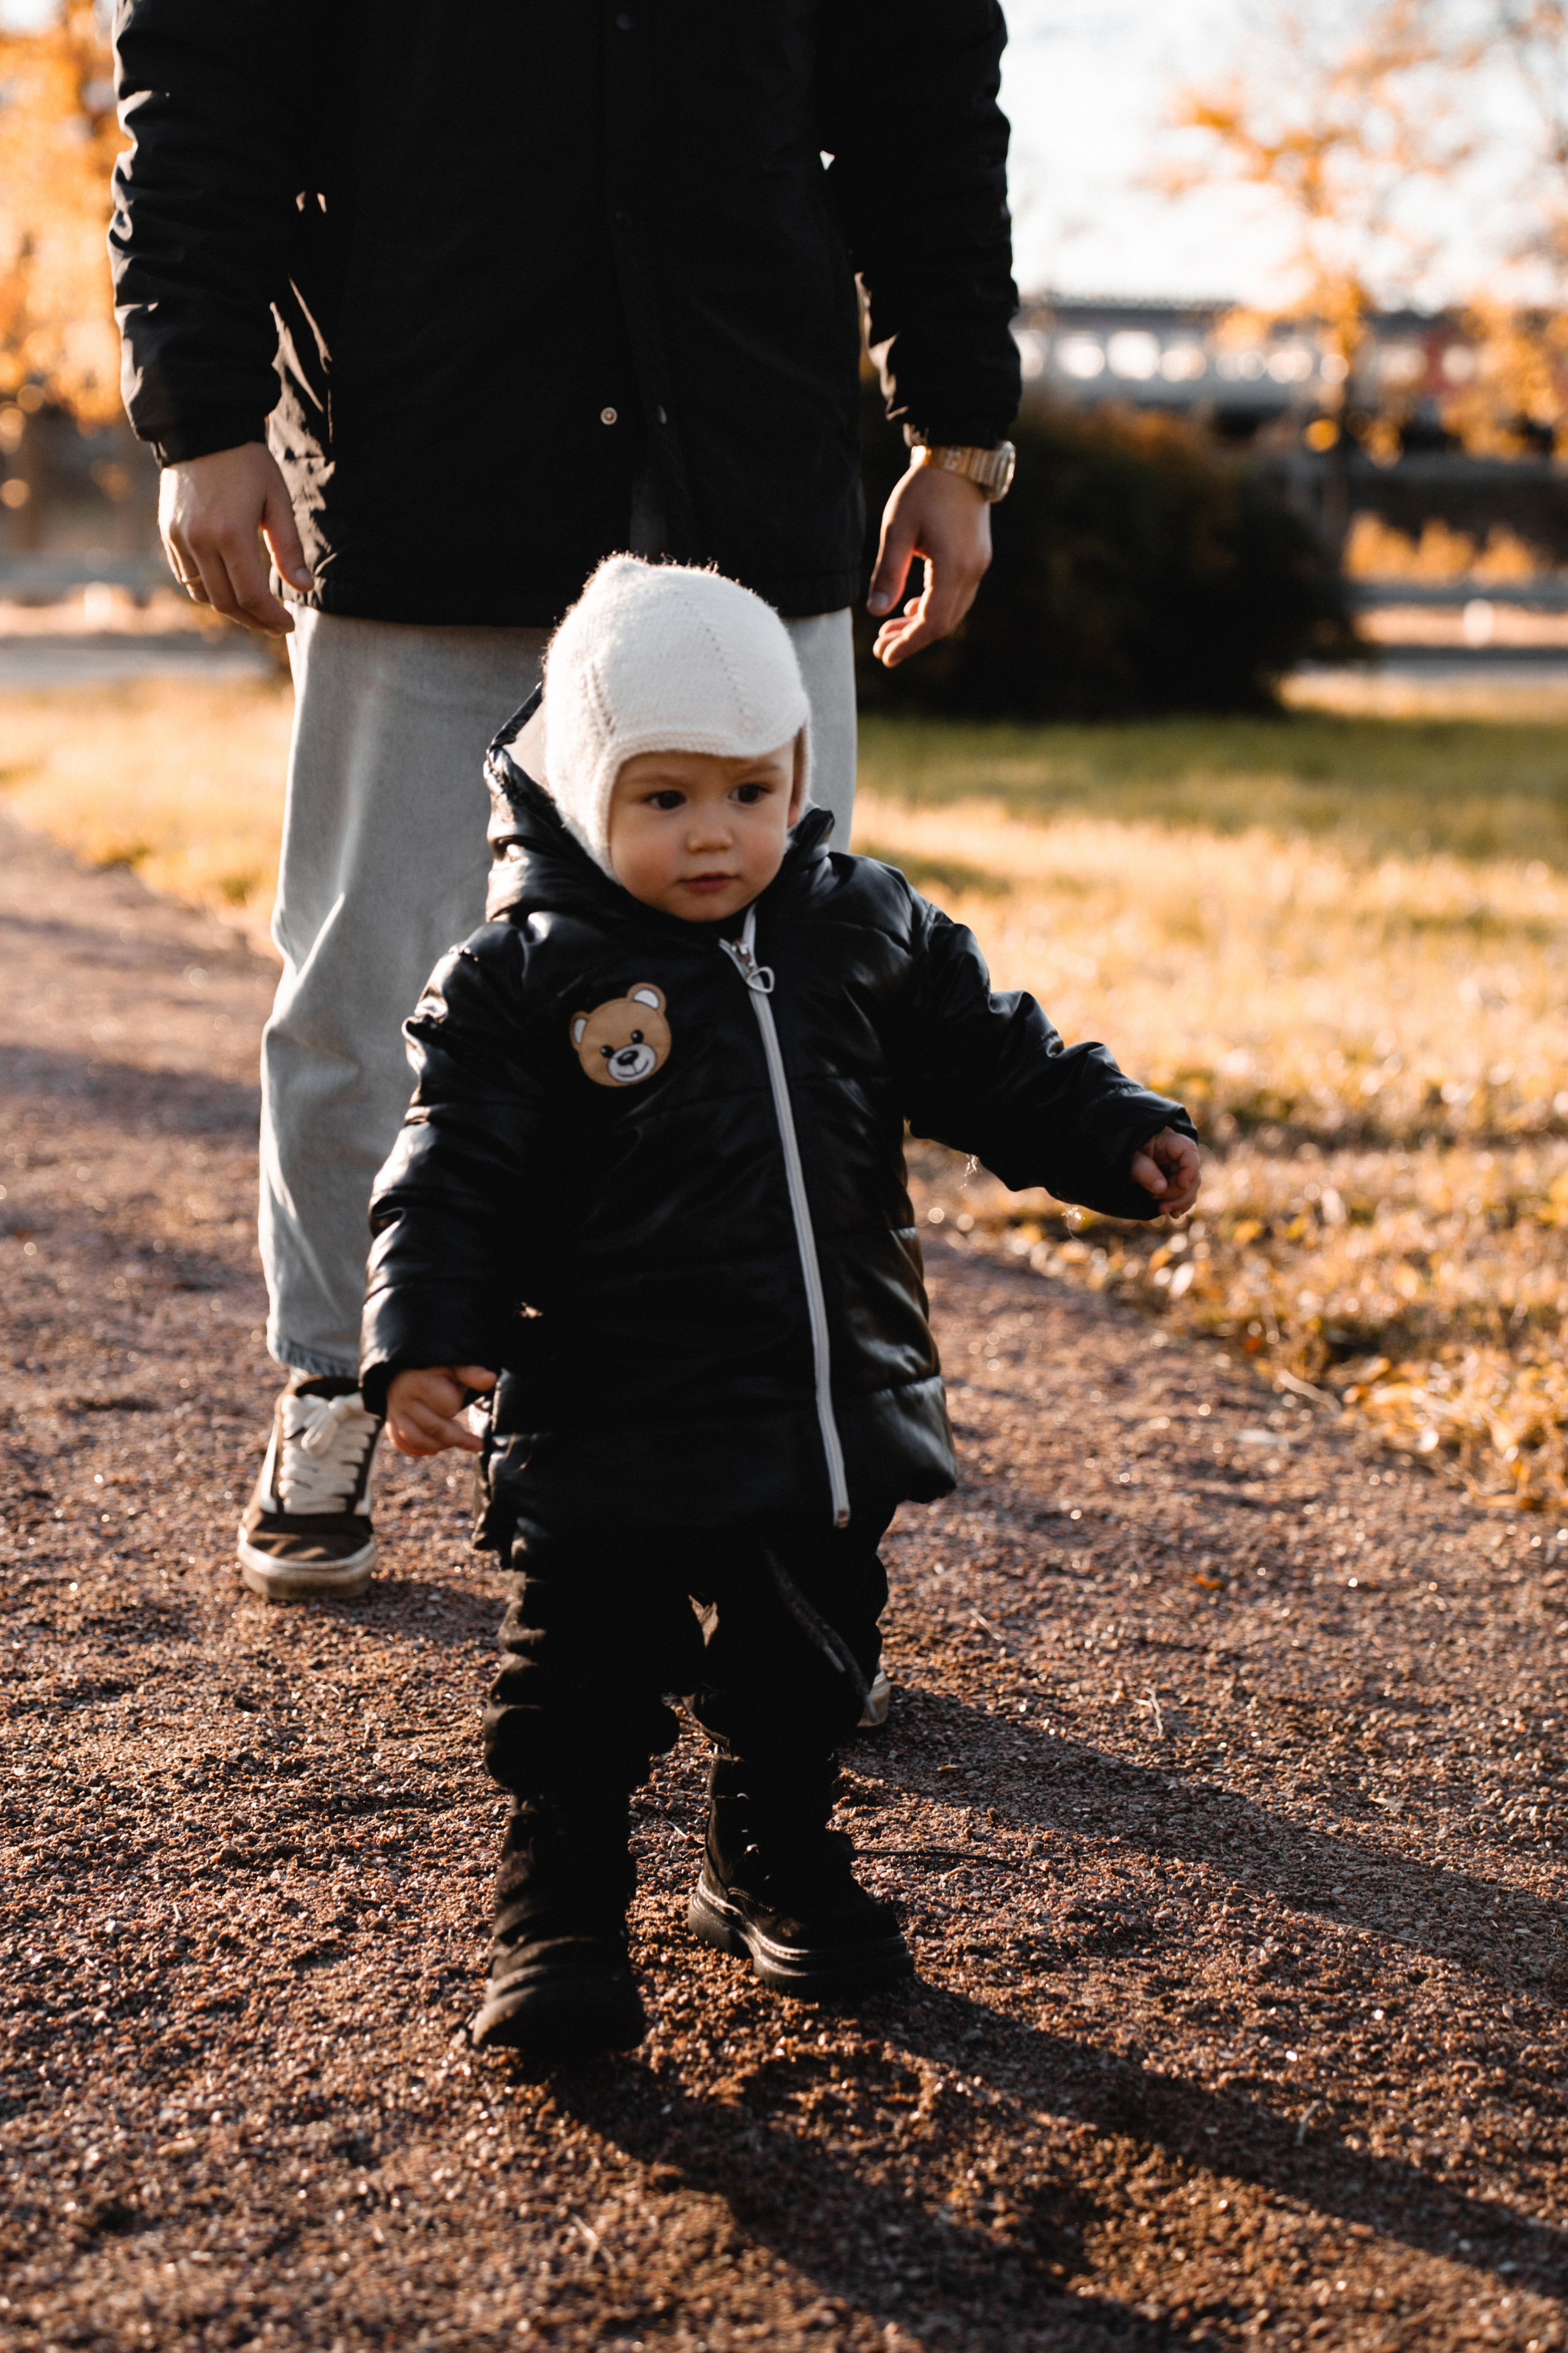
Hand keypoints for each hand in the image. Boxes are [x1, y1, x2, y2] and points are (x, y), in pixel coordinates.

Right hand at [158, 442, 312, 635]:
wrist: (202, 431)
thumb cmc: (247, 464)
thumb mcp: (277, 501)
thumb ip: (288, 548)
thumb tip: (302, 588)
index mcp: (231, 534)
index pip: (251, 595)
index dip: (271, 617)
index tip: (288, 625)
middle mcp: (199, 541)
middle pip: (226, 602)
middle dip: (254, 620)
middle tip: (275, 625)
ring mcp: (179, 539)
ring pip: (204, 595)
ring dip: (231, 609)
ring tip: (255, 610)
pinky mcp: (168, 535)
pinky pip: (187, 577)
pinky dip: (209, 591)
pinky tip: (229, 588)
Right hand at [385, 1365, 497, 1456]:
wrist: (403, 1366)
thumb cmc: (434, 1367)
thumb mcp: (453, 1366)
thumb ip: (472, 1373)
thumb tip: (491, 1379)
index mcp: (421, 1383)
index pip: (446, 1406)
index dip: (456, 1405)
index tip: (458, 1400)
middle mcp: (404, 1400)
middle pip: (434, 1428)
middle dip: (457, 1437)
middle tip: (476, 1444)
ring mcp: (395, 1412)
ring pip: (417, 1440)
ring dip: (440, 1445)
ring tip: (456, 1443)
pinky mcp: (391, 1421)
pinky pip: (401, 1442)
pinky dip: (416, 1450)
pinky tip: (433, 1450)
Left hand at [867, 459, 992, 667]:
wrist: (959, 459)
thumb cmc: (924, 490)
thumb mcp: (898, 530)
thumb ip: (888, 572)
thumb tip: (875, 612)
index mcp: (953, 567)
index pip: (931, 621)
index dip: (908, 643)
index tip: (885, 657)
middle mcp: (972, 572)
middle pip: (943, 623)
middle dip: (912, 640)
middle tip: (881, 650)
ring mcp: (978, 566)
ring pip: (951, 612)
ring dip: (922, 625)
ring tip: (890, 631)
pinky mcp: (977, 559)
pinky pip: (957, 596)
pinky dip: (934, 608)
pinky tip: (912, 609)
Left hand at [1130, 1127, 1200, 1218]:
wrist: (1115, 1157)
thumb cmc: (1124, 1151)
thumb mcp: (1130, 1157)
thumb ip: (1143, 1169)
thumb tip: (1161, 1188)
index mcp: (1169, 1142)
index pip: (1189, 1152)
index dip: (1190, 1170)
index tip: (1181, 1184)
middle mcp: (1177, 1157)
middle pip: (1192, 1175)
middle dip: (1179, 1192)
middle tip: (1161, 1202)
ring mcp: (1176, 1171)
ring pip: (1189, 1188)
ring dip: (1179, 1202)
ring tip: (1162, 1209)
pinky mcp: (1171, 1184)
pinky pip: (1183, 1196)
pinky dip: (1179, 1205)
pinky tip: (1173, 1213)